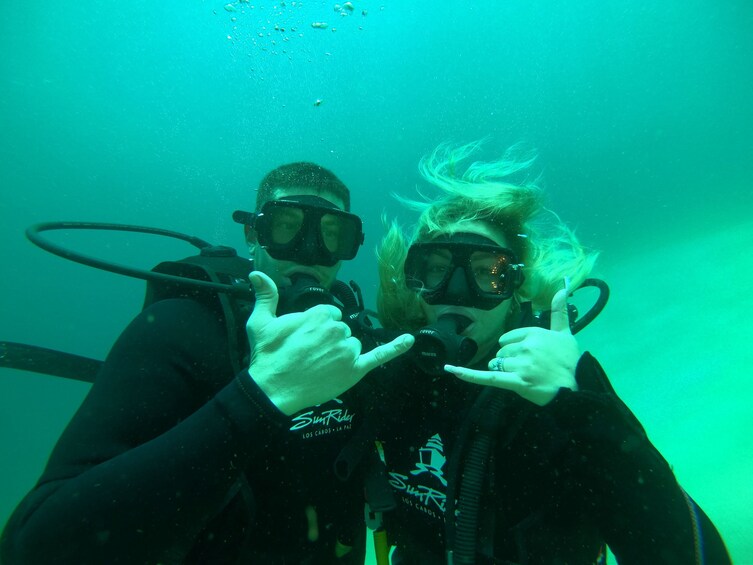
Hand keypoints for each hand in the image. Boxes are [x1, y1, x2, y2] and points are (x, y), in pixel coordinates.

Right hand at [245, 271, 414, 414]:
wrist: (272, 389)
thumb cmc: (267, 356)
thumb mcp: (261, 322)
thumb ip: (266, 296)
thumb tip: (256, 273)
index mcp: (319, 315)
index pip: (329, 315)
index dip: (317, 327)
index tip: (305, 338)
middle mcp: (337, 330)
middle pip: (342, 330)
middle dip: (328, 340)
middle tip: (308, 354)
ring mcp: (347, 350)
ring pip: (352, 345)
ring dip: (340, 353)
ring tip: (318, 364)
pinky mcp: (355, 370)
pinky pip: (379, 355)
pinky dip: (395, 348)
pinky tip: (408, 340)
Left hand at [444, 288, 579, 405]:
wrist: (576, 386)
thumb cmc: (570, 361)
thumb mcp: (565, 333)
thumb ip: (558, 311)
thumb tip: (562, 288)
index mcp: (533, 333)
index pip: (508, 338)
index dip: (513, 348)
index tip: (528, 355)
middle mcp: (526, 347)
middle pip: (501, 352)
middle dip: (509, 360)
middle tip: (530, 368)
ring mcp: (520, 365)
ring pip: (498, 365)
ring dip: (505, 371)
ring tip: (524, 376)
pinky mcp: (516, 383)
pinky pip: (488, 378)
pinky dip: (469, 375)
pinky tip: (451, 370)